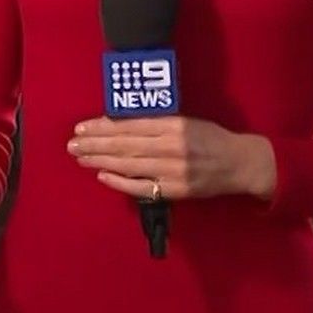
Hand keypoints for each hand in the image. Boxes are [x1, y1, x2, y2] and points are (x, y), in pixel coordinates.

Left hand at [65, 115, 274, 200]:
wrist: (240, 163)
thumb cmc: (210, 138)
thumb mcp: (185, 121)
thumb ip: (155, 123)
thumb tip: (117, 124)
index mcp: (173, 124)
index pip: (129, 125)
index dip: (103, 127)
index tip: (82, 127)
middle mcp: (171, 146)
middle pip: (124, 145)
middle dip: (94, 144)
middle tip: (72, 144)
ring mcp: (173, 170)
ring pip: (129, 165)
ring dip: (100, 162)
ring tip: (80, 158)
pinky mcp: (175, 190)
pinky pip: (141, 187)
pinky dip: (120, 182)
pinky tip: (102, 176)